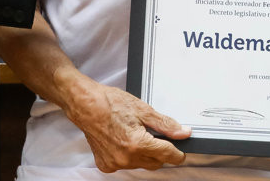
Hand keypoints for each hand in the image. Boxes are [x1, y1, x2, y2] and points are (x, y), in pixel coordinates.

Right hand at [65, 78, 190, 171]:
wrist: (86, 105)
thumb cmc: (111, 103)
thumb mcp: (143, 110)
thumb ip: (165, 124)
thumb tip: (183, 133)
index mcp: (137, 144)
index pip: (167, 155)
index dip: (177, 153)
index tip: (181, 152)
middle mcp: (126, 158)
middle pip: (155, 163)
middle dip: (160, 152)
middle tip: (156, 136)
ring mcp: (114, 163)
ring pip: (141, 164)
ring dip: (144, 154)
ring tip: (136, 134)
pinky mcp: (106, 165)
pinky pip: (125, 165)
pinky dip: (129, 156)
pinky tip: (124, 141)